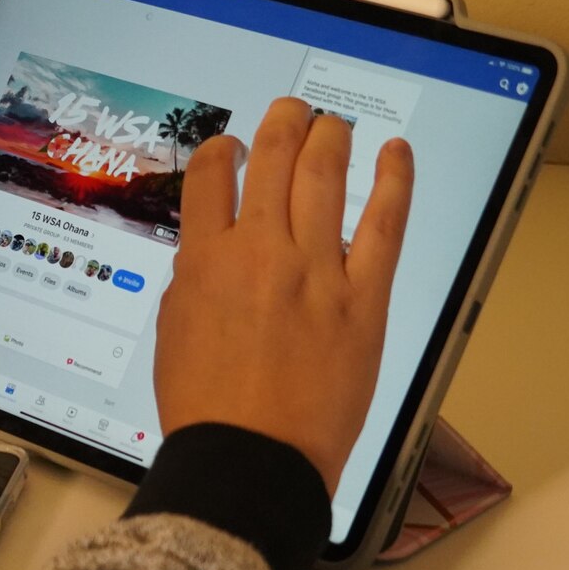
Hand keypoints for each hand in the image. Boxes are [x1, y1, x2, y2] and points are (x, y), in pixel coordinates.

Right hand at [153, 97, 413, 492]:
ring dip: (328, 138)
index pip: (211, 178)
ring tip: (332, 123)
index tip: (230, 148)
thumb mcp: (174, 334)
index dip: (221, 152)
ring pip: (324, 176)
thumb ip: (193, 283)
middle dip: (282, 124)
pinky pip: (383, 225)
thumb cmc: (207, 410)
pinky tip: (394, 155)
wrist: (251, 458)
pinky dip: (392, 182)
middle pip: (273, 160)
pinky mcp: (362, 297)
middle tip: (290, 112)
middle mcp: (259, 254)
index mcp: (204, 263)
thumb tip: (210, 254)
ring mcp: (315, 271)